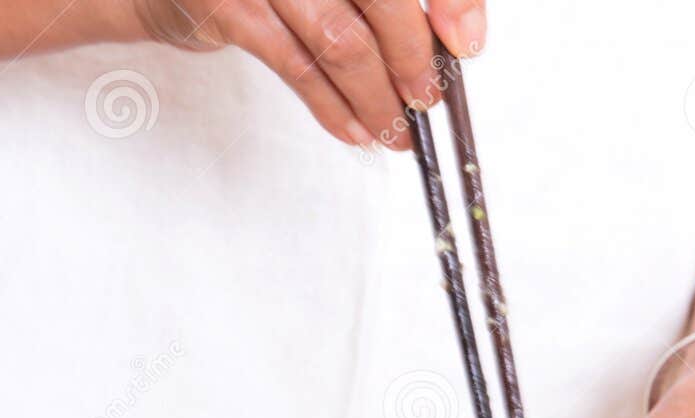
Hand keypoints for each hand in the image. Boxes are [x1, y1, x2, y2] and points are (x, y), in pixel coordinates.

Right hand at [134, 0, 486, 147]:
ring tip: (395, 128)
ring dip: (375, 95)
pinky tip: (354, 128)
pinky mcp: (228, 6)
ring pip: (340, 39)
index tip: (467, 42)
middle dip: (412, 57)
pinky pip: (295, 65)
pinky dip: (331, 105)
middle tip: (427, 97)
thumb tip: (455, 36)